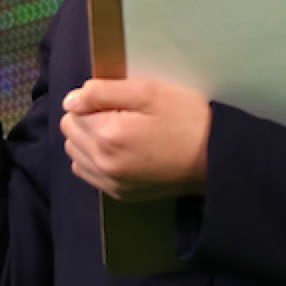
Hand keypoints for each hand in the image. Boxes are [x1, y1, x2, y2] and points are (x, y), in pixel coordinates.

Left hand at [61, 78, 212, 201]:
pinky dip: (95, 159)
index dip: (95, 99)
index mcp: (108, 134)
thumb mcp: (149, 91)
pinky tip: (120, 150)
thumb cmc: (186, 118)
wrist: (215, 157)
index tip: (121, 101)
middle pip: (70, 132)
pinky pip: (88, 173)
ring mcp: (110, 182)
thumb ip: (103, 91)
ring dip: (88, 139)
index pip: (73, 110)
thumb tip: (71, 100)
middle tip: (122, 114)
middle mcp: (102, 163)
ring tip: (121, 132)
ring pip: (75, 153)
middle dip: (88, 118)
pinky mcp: (119, 193)